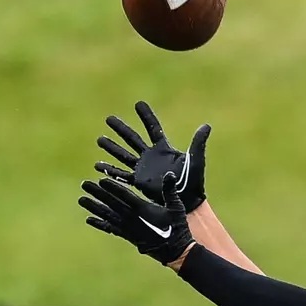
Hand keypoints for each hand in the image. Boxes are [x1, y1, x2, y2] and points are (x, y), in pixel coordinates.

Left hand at [79, 174, 193, 263]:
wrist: (176, 252)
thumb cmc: (177, 227)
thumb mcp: (176, 207)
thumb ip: (170, 190)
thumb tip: (170, 174)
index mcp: (143, 209)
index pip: (124, 196)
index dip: (112, 187)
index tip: (101, 180)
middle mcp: (132, 218)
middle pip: (111, 203)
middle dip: (98, 193)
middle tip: (85, 184)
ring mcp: (128, 228)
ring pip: (108, 215)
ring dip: (94, 207)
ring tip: (81, 199)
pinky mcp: (128, 237)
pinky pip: (111, 229)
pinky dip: (100, 223)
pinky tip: (89, 219)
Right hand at [94, 101, 209, 212]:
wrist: (188, 202)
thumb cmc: (194, 182)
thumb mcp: (196, 161)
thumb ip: (198, 143)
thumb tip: (206, 126)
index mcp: (163, 149)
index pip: (153, 128)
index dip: (146, 116)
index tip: (138, 103)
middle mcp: (150, 157)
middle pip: (133, 139)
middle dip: (121, 129)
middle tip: (108, 119)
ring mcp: (143, 169)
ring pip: (123, 155)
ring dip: (112, 147)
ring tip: (99, 139)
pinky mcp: (138, 182)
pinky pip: (121, 174)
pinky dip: (110, 170)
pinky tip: (99, 165)